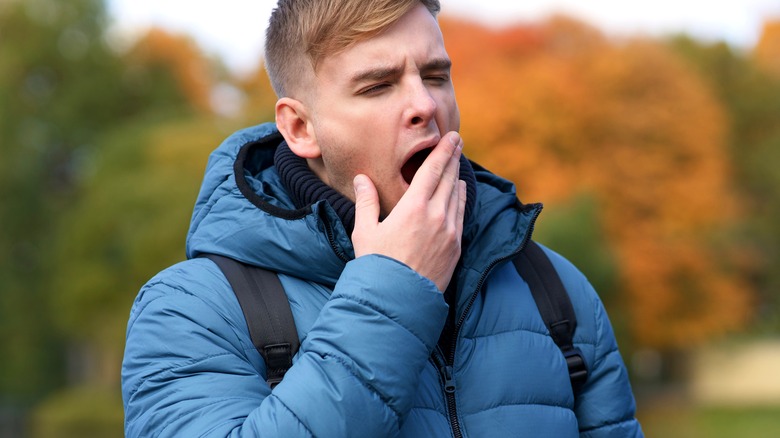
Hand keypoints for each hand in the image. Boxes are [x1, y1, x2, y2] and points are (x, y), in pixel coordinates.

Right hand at [352, 131, 466, 291]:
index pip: (433, 170)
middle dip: (453, 158)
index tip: (452, 136)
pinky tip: (459, 193)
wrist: (398, 300)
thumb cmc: (376, 265)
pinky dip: (461, 199)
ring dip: (457, 178)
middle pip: (449, 179)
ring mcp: (450, 232)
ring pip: (457, 196)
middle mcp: (437, 216)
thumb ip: (366, 202)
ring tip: (457, 165)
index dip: (443, 151)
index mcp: (414, 207)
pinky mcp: (456, 248)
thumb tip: (362, 179)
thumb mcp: (365, 231)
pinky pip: (461, 215)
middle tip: (457, 142)